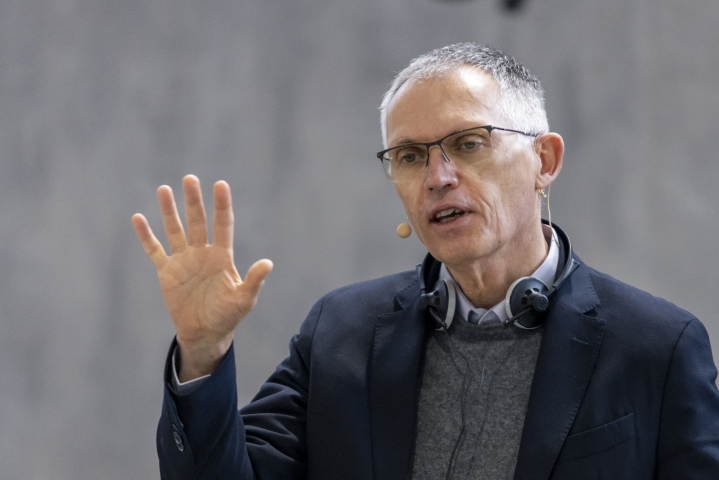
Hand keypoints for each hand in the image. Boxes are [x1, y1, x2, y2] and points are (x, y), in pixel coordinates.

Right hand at [132, 175, 272, 380]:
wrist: (205, 333)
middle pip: (198, 221)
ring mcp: (184, 260)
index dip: (221, 205)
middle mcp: (203, 253)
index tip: (220, 184)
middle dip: (194, 200)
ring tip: (164, 189)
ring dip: (169, 211)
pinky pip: (155, 250)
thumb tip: (268, 263)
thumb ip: (253, 280)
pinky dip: (146, 236)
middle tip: (190, 178)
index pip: (223, 224)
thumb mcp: (243, 300)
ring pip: (175, 229)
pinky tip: (138, 218)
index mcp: (222, 256)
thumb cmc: (228, 316)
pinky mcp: (167, 272)